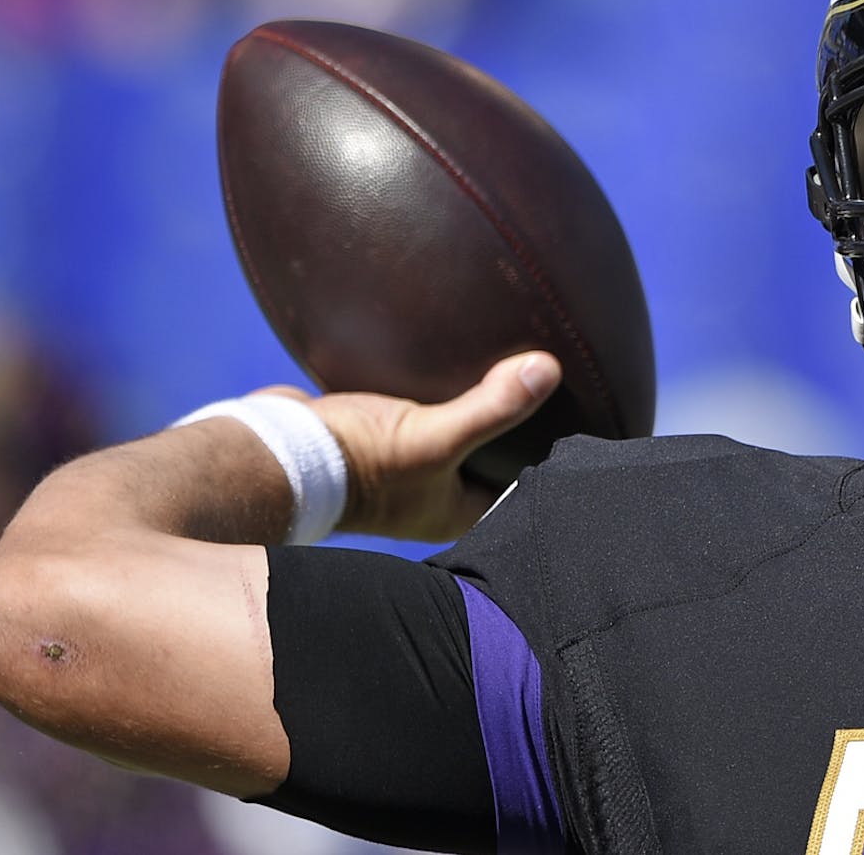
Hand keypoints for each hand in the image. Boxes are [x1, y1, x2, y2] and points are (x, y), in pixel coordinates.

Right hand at [253, 351, 560, 541]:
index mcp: (461, 513)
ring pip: (465, 430)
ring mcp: (412, 464)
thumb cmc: (353, 463)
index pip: (528, 492)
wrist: (269, 452)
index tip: (594, 427)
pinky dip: (447, 386)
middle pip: (500, 459)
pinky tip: (465, 350)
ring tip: (526, 360)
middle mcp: (440, 494)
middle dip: (527, 428)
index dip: (559, 466)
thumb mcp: (431, 437)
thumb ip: (491, 407)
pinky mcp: (386, 433)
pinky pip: (429, 405)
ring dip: (486, 403)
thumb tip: (548, 369)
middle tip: (568, 384)